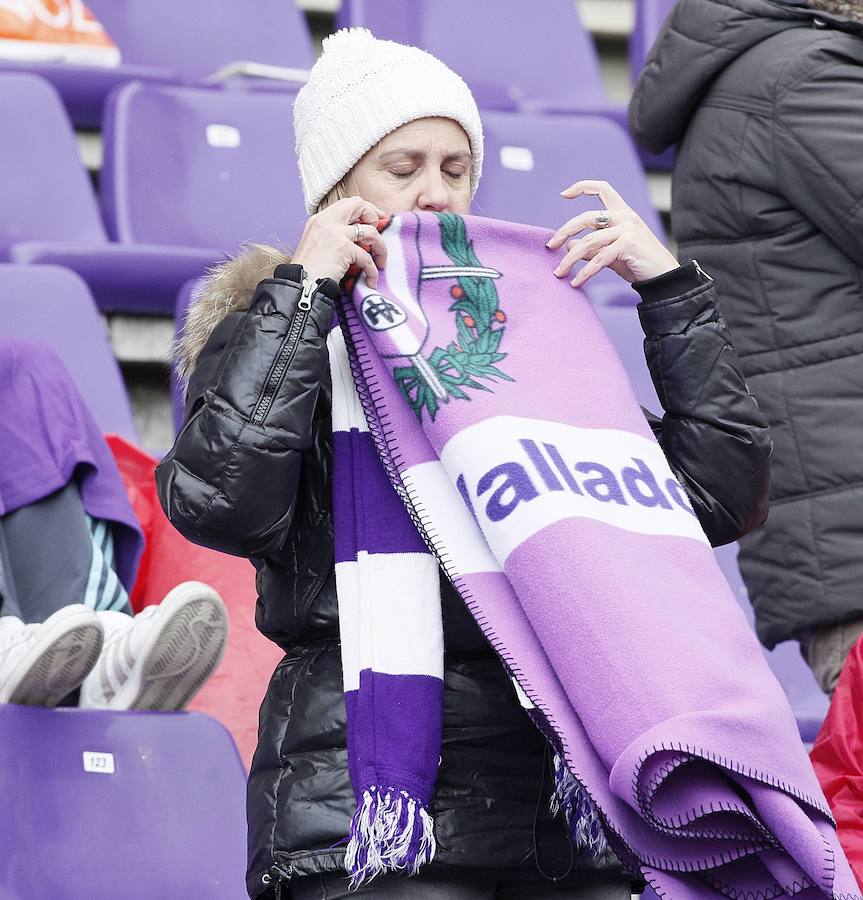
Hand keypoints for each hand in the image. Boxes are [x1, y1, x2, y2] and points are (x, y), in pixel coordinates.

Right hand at [292, 196, 388, 287]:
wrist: (300, 285)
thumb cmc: (308, 271)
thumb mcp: (316, 244)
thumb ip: (333, 235)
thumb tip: (359, 238)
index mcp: (319, 219)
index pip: (347, 204)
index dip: (364, 210)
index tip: (374, 220)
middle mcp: (327, 221)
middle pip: (359, 205)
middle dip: (374, 216)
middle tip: (380, 233)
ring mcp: (335, 233)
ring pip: (370, 232)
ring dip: (381, 248)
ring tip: (381, 263)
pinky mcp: (343, 248)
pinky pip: (367, 258)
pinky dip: (372, 271)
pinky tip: (371, 281)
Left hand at [546, 180, 678, 288]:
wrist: (664, 278)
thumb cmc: (639, 265)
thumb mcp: (612, 254)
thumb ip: (592, 248)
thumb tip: (569, 245)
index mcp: (623, 213)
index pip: (603, 189)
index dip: (583, 187)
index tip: (564, 194)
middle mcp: (625, 217)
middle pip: (586, 217)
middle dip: (564, 231)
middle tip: (550, 245)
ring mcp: (627, 229)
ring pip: (588, 242)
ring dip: (569, 259)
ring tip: (559, 273)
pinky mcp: (628, 244)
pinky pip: (598, 259)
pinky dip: (585, 273)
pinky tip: (576, 283)